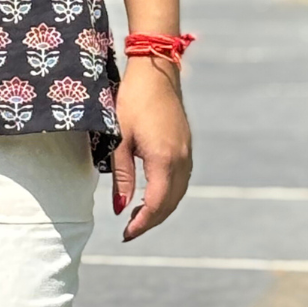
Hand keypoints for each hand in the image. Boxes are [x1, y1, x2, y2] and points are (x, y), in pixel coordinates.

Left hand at [112, 56, 192, 240]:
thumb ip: (122, 176)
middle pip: (170, 204)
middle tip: (130, 230)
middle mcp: (181, 161)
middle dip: (151, 221)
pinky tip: (153, 193)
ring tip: (139, 216)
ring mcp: (187, 153)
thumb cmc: (132, 101)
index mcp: (165, 160)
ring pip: (178, 193)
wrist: (155, 71)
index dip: (142, 224)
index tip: (126, 235)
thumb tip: (121, 209)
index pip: (157, 206)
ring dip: (161, 208)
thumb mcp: (120, 138)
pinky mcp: (186, 145)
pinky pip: (181, 180)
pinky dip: (168, 194)